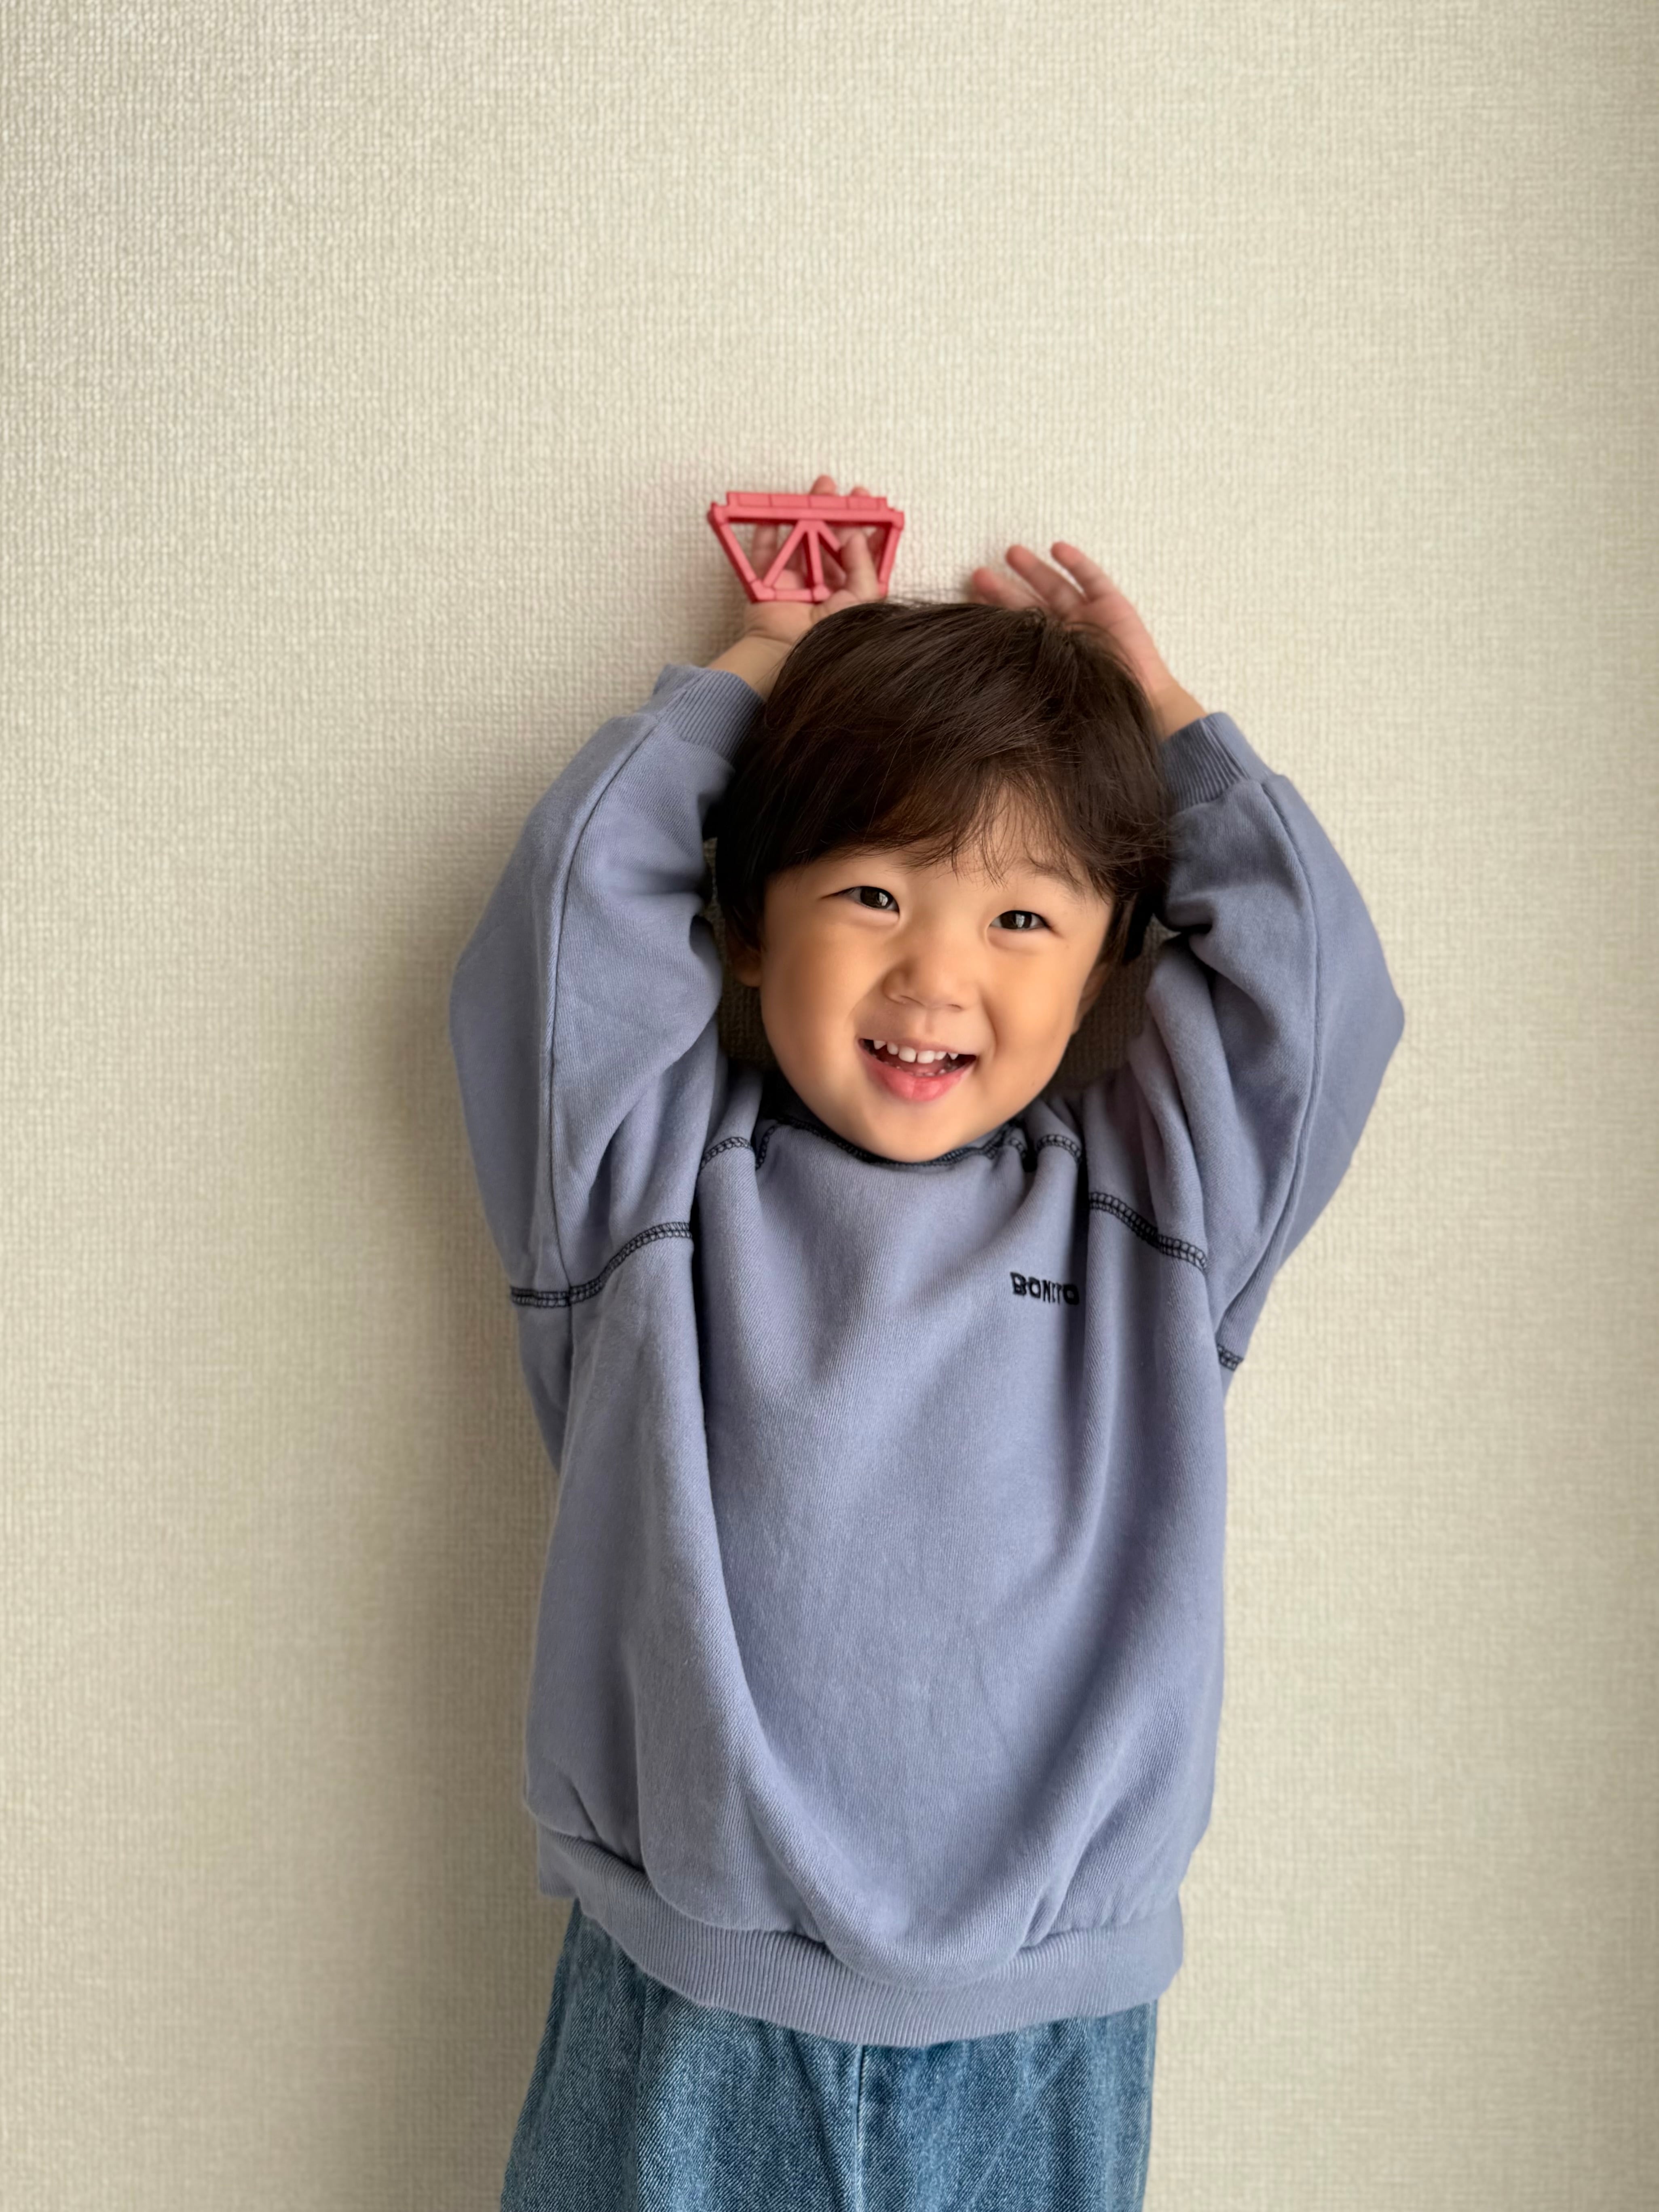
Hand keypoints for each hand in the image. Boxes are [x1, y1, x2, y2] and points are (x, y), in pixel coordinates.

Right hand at [734, 473, 887, 646]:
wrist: (789, 654)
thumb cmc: (830, 636)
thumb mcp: (861, 601)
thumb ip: (864, 567)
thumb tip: (857, 535)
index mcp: (847, 593)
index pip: (860, 557)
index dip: (868, 531)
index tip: (874, 507)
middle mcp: (822, 587)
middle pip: (831, 542)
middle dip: (837, 514)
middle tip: (843, 492)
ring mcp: (794, 585)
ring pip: (801, 540)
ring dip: (808, 512)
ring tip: (819, 488)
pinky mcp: (767, 585)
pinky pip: (764, 555)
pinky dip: (766, 534)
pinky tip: (772, 515)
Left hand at [968, 541, 1203, 736]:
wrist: (1142, 706)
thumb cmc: (1096, 708)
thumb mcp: (1048, 694)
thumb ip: (1023, 679)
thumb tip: (979, 682)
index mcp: (1045, 656)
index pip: (1013, 631)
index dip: (991, 617)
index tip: (966, 606)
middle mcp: (1064, 634)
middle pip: (1027, 605)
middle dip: (1003, 589)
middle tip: (977, 575)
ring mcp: (1088, 617)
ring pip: (1055, 586)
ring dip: (1033, 569)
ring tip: (1010, 552)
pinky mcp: (1113, 605)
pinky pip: (1092, 579)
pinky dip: (1076, 563)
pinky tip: (1056, 548)